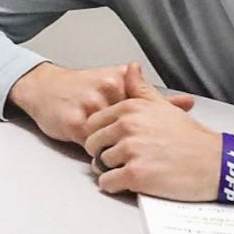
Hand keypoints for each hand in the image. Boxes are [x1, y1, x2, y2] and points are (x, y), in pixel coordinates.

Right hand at [9, 59, 194, 145]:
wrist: (44, 87)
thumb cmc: (82, 88)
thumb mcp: (118, 85)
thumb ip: (152, 96)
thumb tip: (188, 102)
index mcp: (120, 80)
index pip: (149, 110)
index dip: (157, 130)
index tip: (166, 142)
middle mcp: (107, 90)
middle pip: (133, 128)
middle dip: (138, 143)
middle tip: (144, 152)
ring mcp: (90, 106)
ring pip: (114, 141)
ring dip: (117, 151)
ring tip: (118, 152)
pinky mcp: (74, 123)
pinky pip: (93, 147)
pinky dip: (98, 153)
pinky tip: (98, 150)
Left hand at [83, 63, 220, 198]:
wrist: (215, 163)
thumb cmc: (191, 138)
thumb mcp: (163, 106)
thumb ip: (140, 87)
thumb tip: (130, 68)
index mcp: (131, 109)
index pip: (93, 122)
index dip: (101, 135)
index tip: (112, 142)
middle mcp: (127, 127)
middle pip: (93, 143)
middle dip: (102, 153)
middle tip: (121, 159)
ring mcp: (131, 151)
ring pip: (99, 164)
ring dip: (109, 171)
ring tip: (130, 170)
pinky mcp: (135, 175)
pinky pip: (107, 183)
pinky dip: (113, 186)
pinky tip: (128, 182)